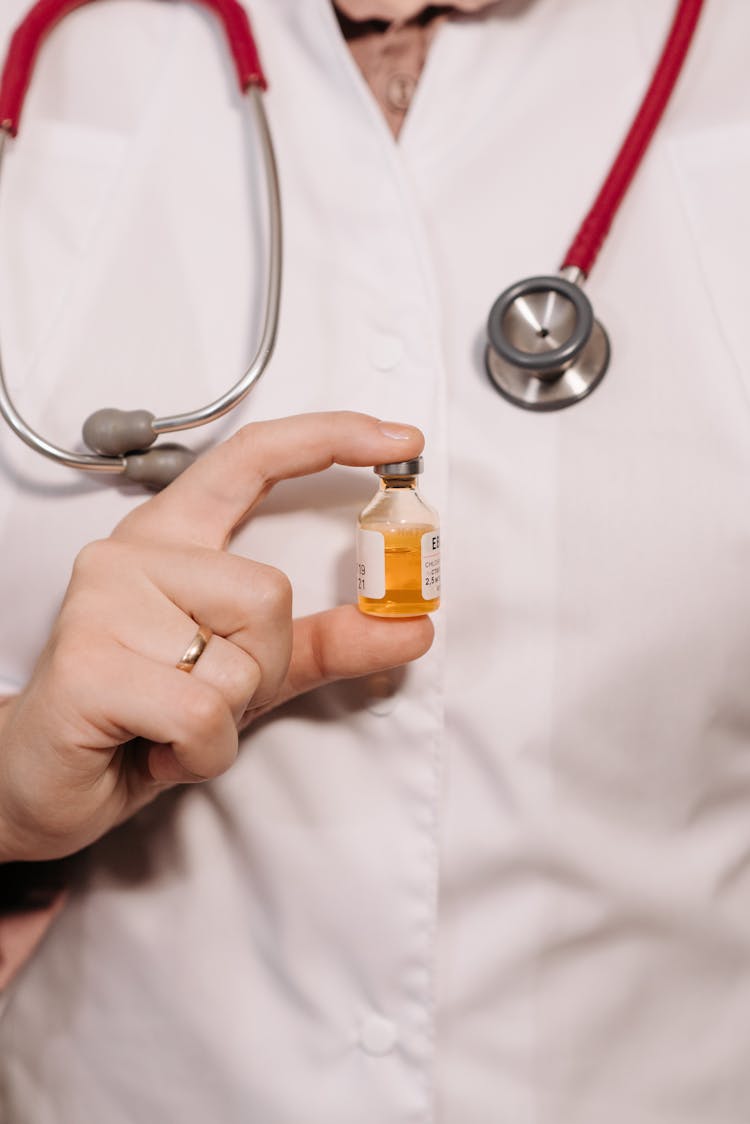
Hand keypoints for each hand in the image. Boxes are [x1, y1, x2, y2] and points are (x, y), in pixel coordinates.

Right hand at [0, 413, 432, 861]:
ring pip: (239, 657)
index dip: (329, 439)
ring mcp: (102, 603)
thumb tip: (413, 626)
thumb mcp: (250, 673)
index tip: (398, 443)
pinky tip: (156, 748)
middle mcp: (133, 554)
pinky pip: (204, 712)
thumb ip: (327, 641)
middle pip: (267, 590)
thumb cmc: (142, 715)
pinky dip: (202, 752)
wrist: (45, 778)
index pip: (252, 458)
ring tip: (172, 720)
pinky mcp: (88, 663)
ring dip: (227, 716)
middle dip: (259, 667)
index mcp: (173, 539)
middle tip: (204, 693)